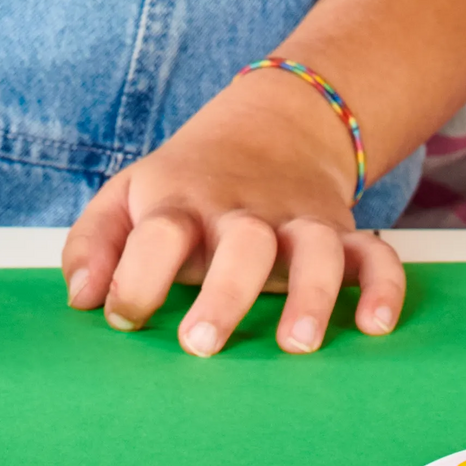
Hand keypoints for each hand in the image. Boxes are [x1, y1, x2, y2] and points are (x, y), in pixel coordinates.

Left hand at [59, 68, 403, 357]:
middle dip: (224, 294)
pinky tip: (376, 326)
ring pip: (315, 249)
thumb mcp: (129, 195)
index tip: (124, 317)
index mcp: (184, 203)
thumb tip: (81, 300)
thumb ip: (95, 242)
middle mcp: (244, 213)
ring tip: (297, 345)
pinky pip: (376, 254)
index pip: (159, 233)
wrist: (276, 121)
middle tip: (201, 344)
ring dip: (311, 294)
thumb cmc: (188, 182)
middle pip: (242, 243)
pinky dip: (383, 286)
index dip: (136, 277)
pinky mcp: (342, 231)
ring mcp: (298, 221)